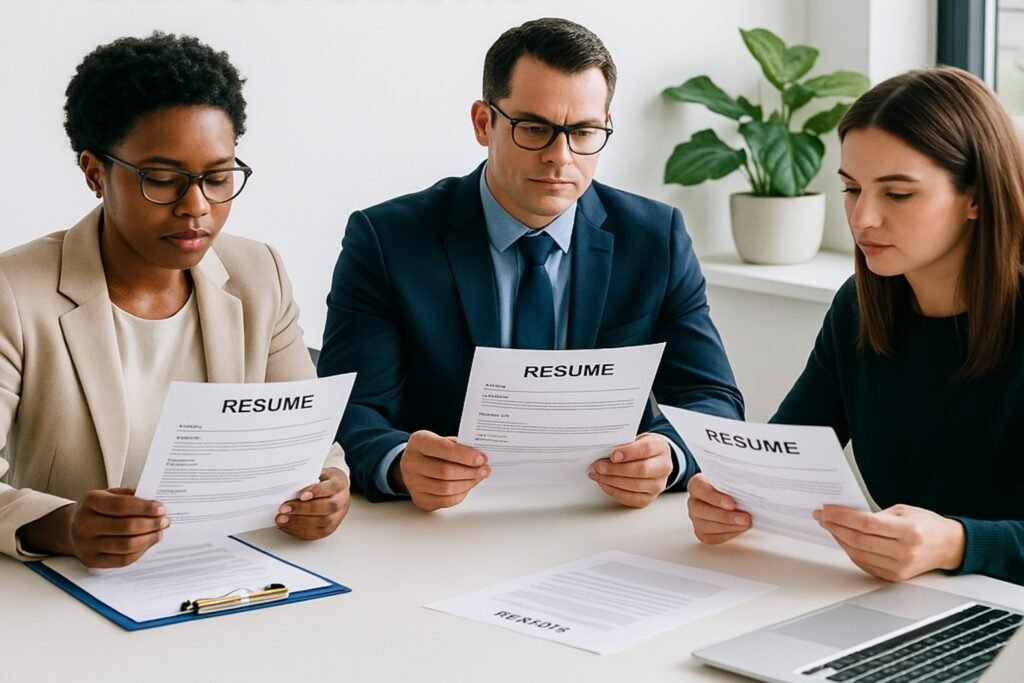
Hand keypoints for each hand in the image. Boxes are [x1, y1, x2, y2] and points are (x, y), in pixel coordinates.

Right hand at [18, 488, 167, 567]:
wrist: (70, 527)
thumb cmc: (96, 509)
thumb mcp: (109, 494)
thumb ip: (130, 496)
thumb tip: (156, 503)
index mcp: (90, 502)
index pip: (122, 506)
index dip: (145, 508)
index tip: (162, 508)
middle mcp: (84, 524)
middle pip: (126, 527)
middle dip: (151, 524)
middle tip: (165, 521)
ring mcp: (86, 545)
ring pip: (126, 546)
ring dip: (148, 539)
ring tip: (159, 532)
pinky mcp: (91, 561)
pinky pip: (122, 560)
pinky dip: (140, 552)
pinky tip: (147, 543)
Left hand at [276, 467, 349, 539]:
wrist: (335, 491)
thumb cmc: (324, 481)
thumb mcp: (318, 473)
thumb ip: (307, 479)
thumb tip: (288, 485)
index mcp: (339, 484)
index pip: (330, 488)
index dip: (316, 492)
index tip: (301, 495)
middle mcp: (342, 501)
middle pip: (328, 507)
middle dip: (304, 509)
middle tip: (284, 508)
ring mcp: (338, 516)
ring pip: (322, 522)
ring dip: (299, 522)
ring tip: (282, 519)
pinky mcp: (330, 528)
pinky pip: (316, 533)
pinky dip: (299, 531)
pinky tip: (287, 526)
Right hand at [391, 431, 488, 511]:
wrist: (413, 464)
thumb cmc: (432, 451)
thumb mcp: (443, 440)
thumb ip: (459, 447)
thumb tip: (480, 458)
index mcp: (419, 442)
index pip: (444, 449)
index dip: (465, 455)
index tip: (481, 458)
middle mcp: (411, 463)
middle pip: (445, 471)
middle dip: (470, 472)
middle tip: (484, 470)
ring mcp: (413, 483)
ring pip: (446, 488)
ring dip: (467, 484)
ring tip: (478, 478)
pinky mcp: (419, 499)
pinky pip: (445, 501)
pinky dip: (460, 495)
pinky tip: (466, 487)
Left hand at [588, 433, 672, 507]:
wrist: (652, 459)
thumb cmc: (640, 448)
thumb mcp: (635, 439)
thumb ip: (623, 444)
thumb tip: (603, 453)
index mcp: (660, 447)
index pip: (646, 449)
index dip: (628, 452)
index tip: (612, 454)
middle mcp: (663, 467)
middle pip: (641, 470)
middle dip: (616, 469)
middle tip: (598, 466)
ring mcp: (658, 485)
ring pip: (635, 486)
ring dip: (611, 481)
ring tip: (597, 474)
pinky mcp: (649, 498)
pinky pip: (631, 498)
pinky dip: (614, 491)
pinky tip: (604, 483)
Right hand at [686, 473, 750, 543]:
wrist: (731, 498)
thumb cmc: (730, 488)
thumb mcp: (731, 480)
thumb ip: (734, 483)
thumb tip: (748, 489)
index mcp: (697, 485)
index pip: (699, 488)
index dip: (715, 497)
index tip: (732, 504)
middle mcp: (693, 502)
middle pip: (700, 510)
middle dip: (725, 516)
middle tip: (744, 518)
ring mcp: (696, 519)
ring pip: (705, 526)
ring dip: (729, 526)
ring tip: (745, 524)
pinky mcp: (702, 533)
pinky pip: (712, 537)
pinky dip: (728, 534)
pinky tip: (739, 528)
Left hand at [815, 504, 965, 581]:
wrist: (949, 547)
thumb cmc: (927, 525)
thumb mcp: (904, 511)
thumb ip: (876, 514)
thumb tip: (845, 514)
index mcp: (908, 531)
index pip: (866, 523)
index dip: (842, 516)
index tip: (826, 510)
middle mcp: (904, 551)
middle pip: (858, 539)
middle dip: (834, 526)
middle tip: (822, 516)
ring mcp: (899, 567)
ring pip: (857, 553)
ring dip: (838, 539)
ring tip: (829, 526)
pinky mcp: (894, 577)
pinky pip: (863, 564)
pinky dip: (849, 551)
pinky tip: (842, 540)